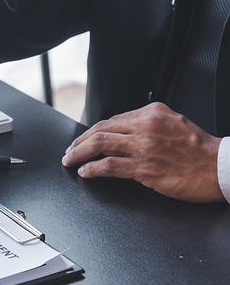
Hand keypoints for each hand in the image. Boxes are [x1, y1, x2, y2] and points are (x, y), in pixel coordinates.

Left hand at [61, 102, 223, 202]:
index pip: (112, 119)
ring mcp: (144, 147)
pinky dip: (91, 168)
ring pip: (99, 144)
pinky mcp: (144, 167)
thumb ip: (147, 126)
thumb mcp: (173, 125)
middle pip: (100, 129)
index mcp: (152, 113)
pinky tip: (85, 172)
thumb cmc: (199, 150)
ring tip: (70, 161)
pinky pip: (108, 165)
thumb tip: (119, 136)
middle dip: (79, 141)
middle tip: (69, 151)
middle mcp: (145, 126)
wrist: (220, 168)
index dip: (92, 131)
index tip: (83, 139)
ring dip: (78, 153)